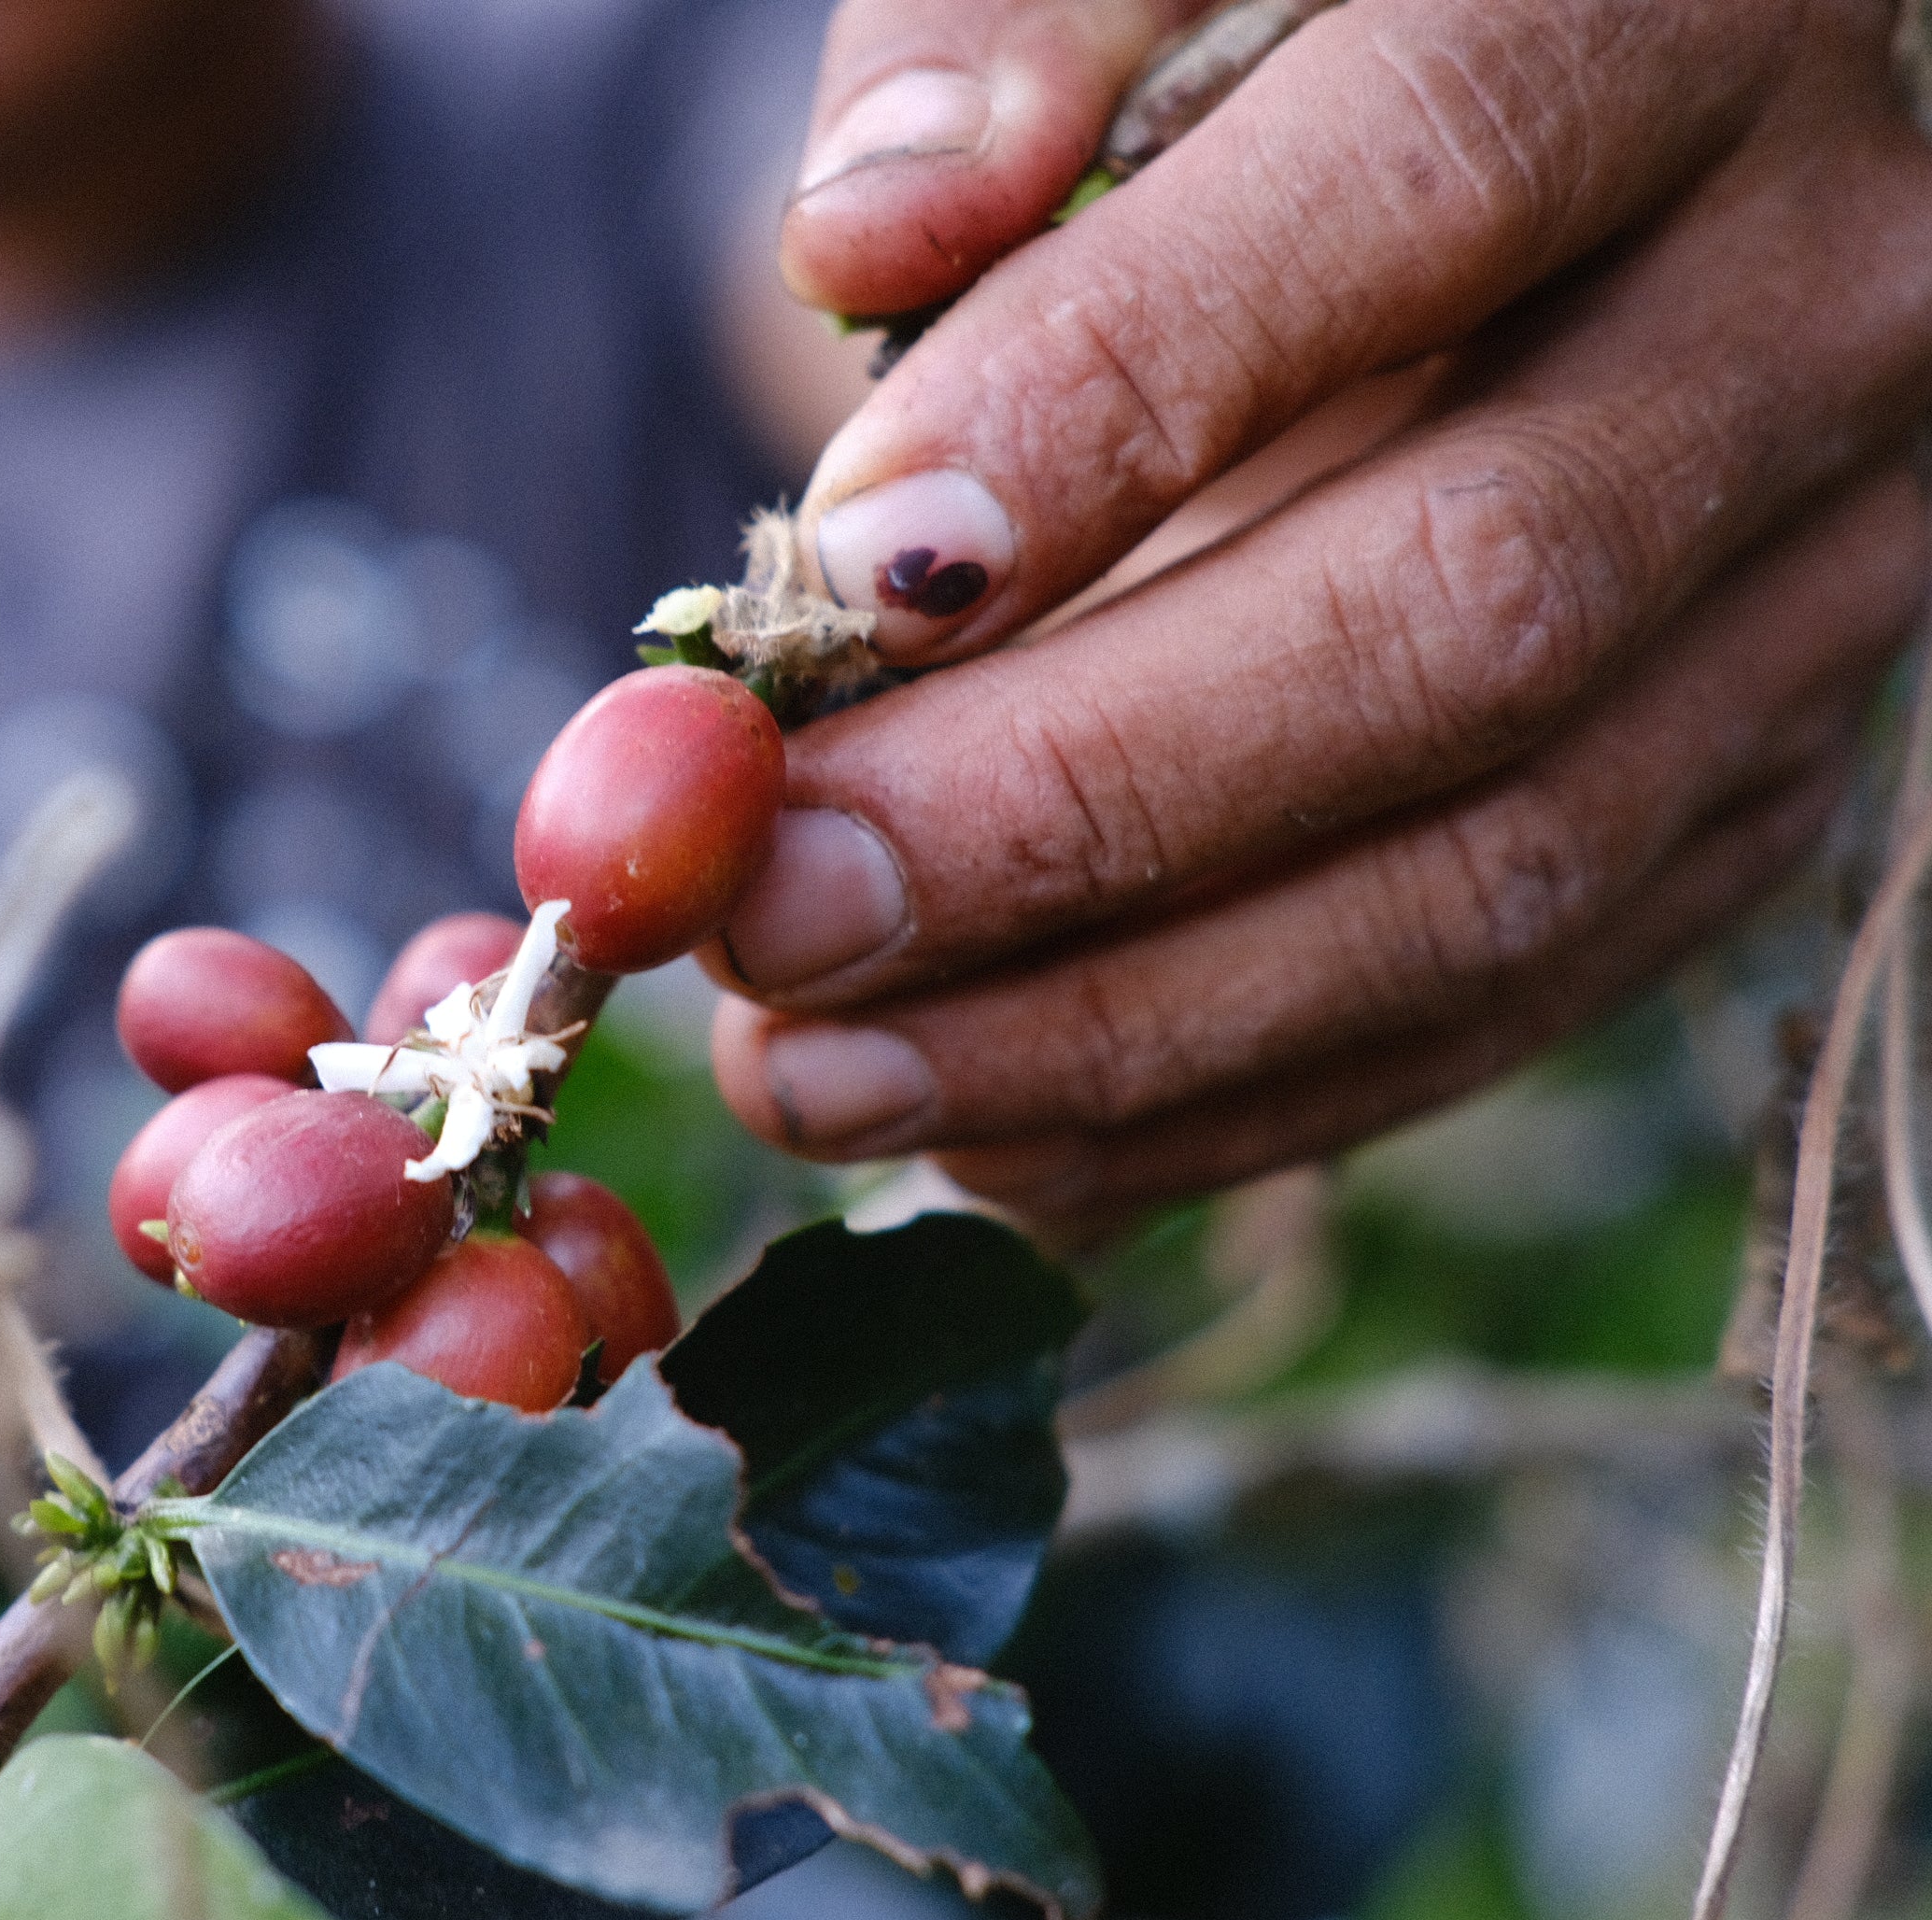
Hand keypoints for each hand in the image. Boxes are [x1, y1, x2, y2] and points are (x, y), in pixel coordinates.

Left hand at [712, 0, 1931, 1230]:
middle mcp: (1805, 308)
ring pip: (1499, 871)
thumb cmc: (1285, 28)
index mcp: (1668, 16)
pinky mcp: (1750, 780)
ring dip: (1124, 1024)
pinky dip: (1232, 1102)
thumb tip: (876, 236)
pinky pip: (1508, 1003)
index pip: (1424, 184)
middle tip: (774, 910)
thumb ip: (1011, 22)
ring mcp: (1811, 582)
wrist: (1549, 142)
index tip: (837, 573)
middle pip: (1466, 609)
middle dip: (1079, 803)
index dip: (1123, 393)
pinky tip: (990, 1141)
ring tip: (823, 1078)